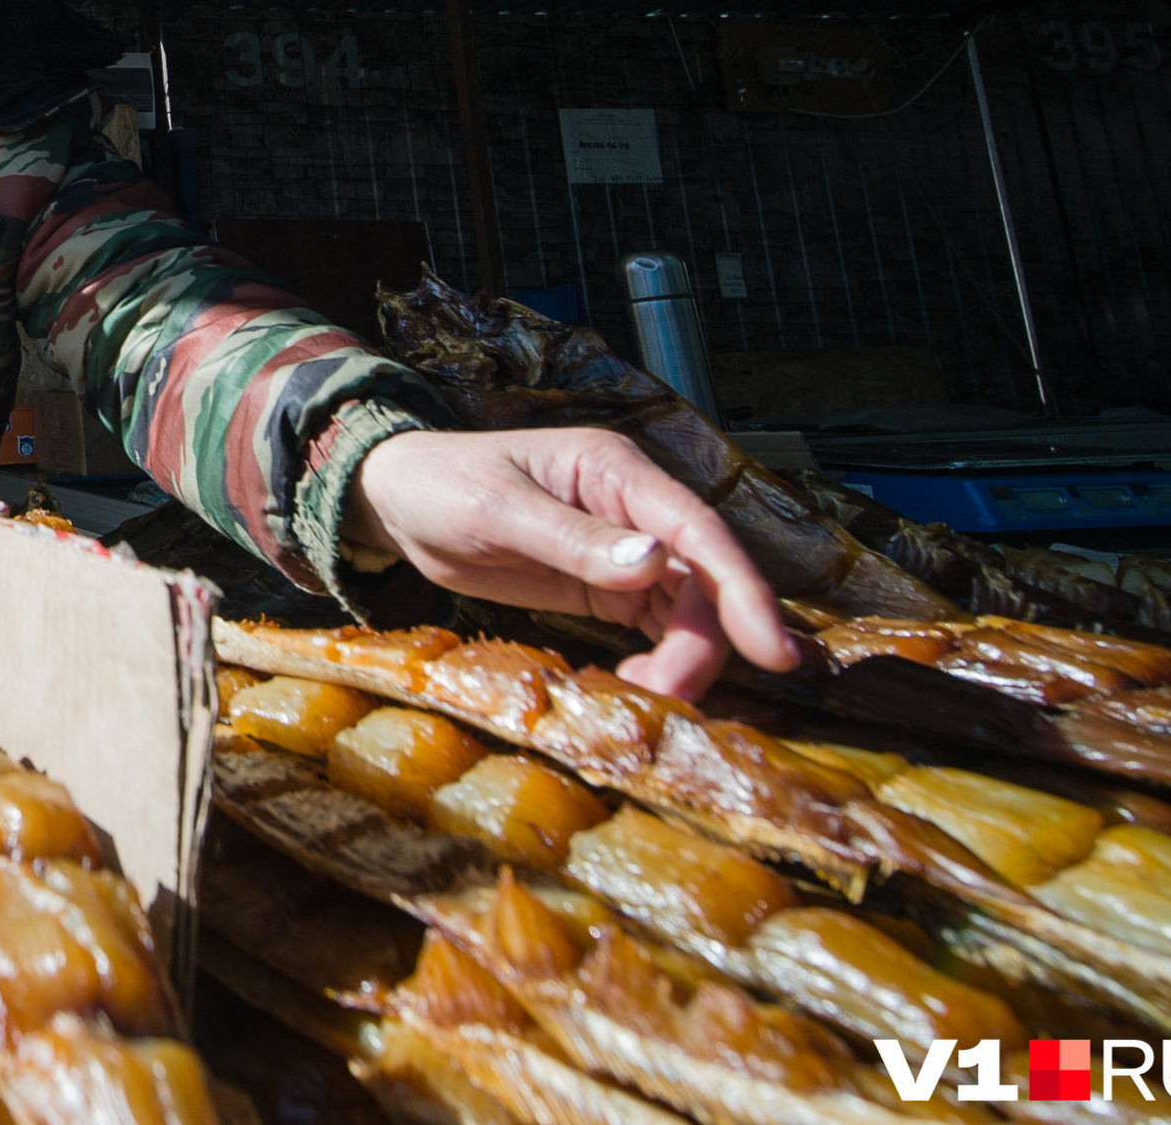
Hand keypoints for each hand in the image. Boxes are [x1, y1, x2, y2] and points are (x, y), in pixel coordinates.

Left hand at [349, 426, 797, 700]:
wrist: (398, 499)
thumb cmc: (441, 484)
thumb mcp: (497, 510)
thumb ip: (572, 538)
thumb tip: (653, 562)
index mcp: (617, 471)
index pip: (699, 530)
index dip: (742, 589)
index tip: (772, 650)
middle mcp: (636, 509)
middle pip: (702, 581)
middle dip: (704, 643)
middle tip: (671, 698)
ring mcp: (625, 550)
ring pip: (686, 612)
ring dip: (682, 660)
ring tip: (645, 698)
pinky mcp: (606, 587)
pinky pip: (654, 627)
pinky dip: (657, 661)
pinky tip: (636, 688)